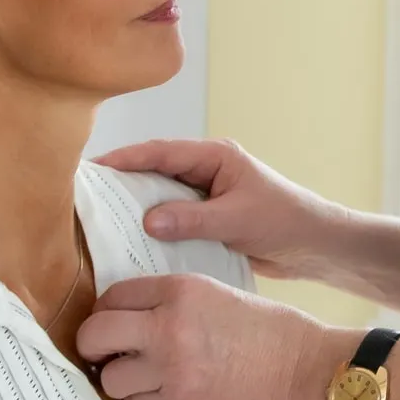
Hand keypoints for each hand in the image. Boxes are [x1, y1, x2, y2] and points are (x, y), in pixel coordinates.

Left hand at [76, 273, 360, 399]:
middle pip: (95, 333)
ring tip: (143, 380)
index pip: (114, 295)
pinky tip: (164, 397)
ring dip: (121, 380)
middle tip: (106, 354)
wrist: (307, 372)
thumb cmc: (274, 332)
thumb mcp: (220, 296)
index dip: (108, 312)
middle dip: (94, 346)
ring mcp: (171, 368)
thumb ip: (176, 303)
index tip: (114, 325)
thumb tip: (138, 319)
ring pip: (110, 377)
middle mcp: (168, 325)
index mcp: (181, 289)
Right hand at [94, 139, 349, 281]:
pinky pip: (173, 222)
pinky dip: (154, 231)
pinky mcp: (208, 221)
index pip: (161, 152)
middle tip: (84, 196)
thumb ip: (193, 219)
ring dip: (136, 209)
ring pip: (161, 198)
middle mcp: (207, 171)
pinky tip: (131, 247)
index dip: (125, 159)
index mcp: (215, 157)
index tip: (92, 168)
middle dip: (122, 182)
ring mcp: (206, 196)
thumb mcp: (237, 219)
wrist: (315, 247)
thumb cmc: (286, 222)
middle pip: (154, 172)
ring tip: (97, 223)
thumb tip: (147, 220)